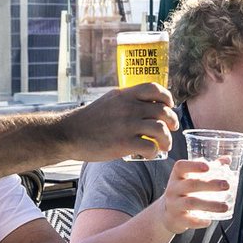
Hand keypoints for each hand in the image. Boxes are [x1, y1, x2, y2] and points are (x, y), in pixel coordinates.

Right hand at [62, 83, 177, 160]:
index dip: (166, 97)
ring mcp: (127, 125)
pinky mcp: (123, 143)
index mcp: (124, 95)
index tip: (169, 105)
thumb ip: (126, 100)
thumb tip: (144, 104)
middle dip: (172, 120)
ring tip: (165, 145)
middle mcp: (128, 107)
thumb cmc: (88, 120)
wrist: (69, 133)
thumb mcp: (108, 101)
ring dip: (167, 139)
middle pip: (162, 110)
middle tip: (172, 128)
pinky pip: (150, 147)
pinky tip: (149, 154)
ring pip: (160, 129)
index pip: (154, 88)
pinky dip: (154, 152)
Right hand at [160, 158, 229, 234]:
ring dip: (210, 204)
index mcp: (176, 176)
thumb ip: (209, 168)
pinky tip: (210, 220)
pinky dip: (200, 221)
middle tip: (226, 185)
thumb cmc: (183, 192)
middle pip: (191, 185)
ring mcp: (174, 204)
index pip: (181, 167)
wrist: (166, 213)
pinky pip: (188, 220)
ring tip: (225, 206)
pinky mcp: (177, 219)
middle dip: (210, 185)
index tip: (208, 166)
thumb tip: (227, 159)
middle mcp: (173, 189)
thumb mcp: (189, 178)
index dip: (194, 165)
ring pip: (191, 203)